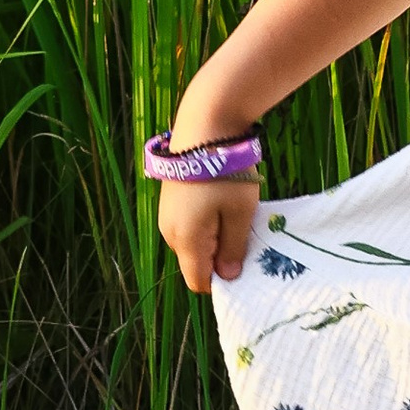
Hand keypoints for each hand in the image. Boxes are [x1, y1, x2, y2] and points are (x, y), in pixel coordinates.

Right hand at [158, 174, 259, 291]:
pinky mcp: (169, 200)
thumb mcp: (240, 214)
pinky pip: (188, 225)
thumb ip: (234, 248)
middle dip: (218, 256)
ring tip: (232, 212)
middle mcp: (169, 232)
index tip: (242, 260)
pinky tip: (218, 200)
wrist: (204, 127)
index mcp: (186, 241)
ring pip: (192, 242)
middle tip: (242, 231)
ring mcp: (166, 215)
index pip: (198, 281)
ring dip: (212, 237)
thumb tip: (228, 277)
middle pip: (195, 261)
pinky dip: (204, 222)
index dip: (220, 280)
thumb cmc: (226, 174)